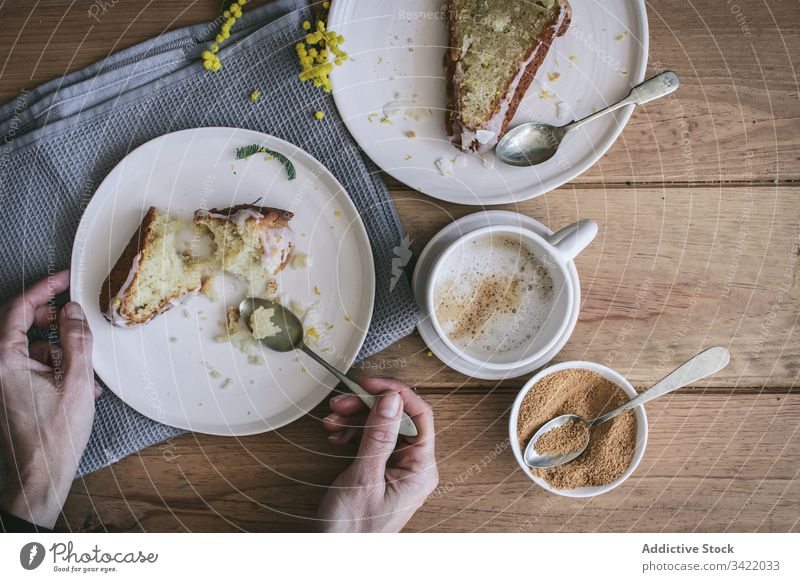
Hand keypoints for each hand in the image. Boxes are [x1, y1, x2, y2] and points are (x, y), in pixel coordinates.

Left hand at [0, 269, 98, 527]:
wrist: (40, 475)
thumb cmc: (54, 435)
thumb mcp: (76, 381)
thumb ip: (75, 340)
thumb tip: (73, 312)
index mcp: (4, 360)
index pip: (19, 309)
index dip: (44, 289)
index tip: (63, 279)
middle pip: (18, 325)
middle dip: (49, 317)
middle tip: (73, 314)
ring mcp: (1, 382)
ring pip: (25, 347)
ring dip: (54, 345)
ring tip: (82, 358)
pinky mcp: (8, 394)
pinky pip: (27, 367)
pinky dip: (52, 365)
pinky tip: (77, 380)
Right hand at [318, 377, 437, 531]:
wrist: (333, 555)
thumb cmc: (352, 531)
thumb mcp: (364, 479)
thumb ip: (379, 437)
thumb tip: (392, 399)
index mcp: (421, 469)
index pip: (419, 416)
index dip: (395, 393)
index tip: (368, 383)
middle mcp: (414, 466)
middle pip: (397, 418)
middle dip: (367, 406)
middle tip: (340, 402)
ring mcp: (397, 468)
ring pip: (381, 426)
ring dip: (355, 418)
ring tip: (332, 421)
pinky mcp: (380, 470)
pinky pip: (371, 440)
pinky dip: (352, 433)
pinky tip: (336, 436)